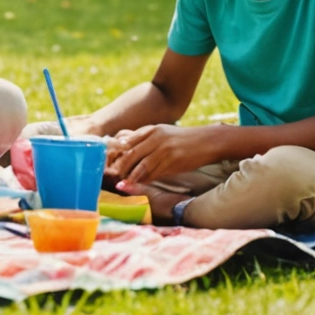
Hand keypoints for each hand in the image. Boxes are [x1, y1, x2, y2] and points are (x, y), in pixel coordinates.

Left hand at [106, 124, 222, 188]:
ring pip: (142, 166)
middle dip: (120, 166)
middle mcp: (156, 138)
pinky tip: (139, 184)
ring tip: (122, 183)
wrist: (207, 141)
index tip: (108, 161)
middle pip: (132, 153)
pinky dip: (146, 180)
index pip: (127, 141)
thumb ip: (144, 138)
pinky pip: (156, 173)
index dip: (116, 152)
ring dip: (131, 177)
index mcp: (151, 130)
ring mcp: (165, 150)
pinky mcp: (174, 162)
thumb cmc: (181, 139)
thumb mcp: (162, 132)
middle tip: (112, 175)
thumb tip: (122, 145)